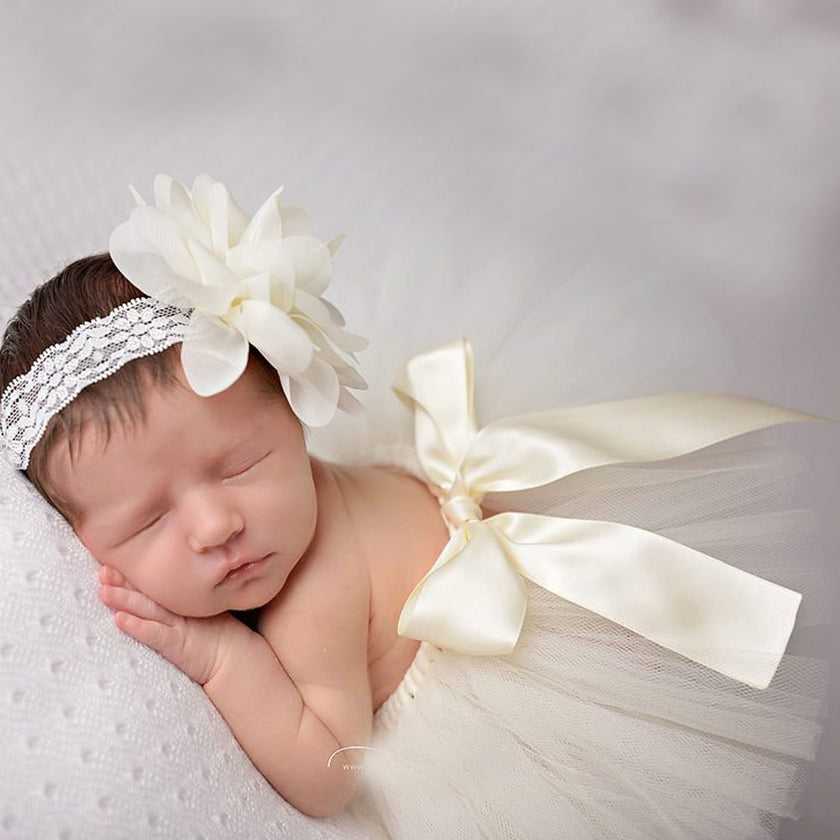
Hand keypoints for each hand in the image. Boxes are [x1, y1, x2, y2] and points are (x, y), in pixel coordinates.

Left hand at [98, 566, 239, 684]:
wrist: (236, 658)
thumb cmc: (218, 636)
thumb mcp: (199, 614)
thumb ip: (183, 602)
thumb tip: (161, 591)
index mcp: (181, 602)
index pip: (152, 586)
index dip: (132, 576)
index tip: (111, 564)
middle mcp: (177, 610)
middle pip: (146, 593)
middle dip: (123, 581)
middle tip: (103, 570)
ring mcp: (178, 626)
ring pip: (147, 609)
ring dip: (124, 599)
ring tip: (103, 591)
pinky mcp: (178, 644)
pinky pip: (155, 634)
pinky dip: (137, 627)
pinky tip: (119, 620)